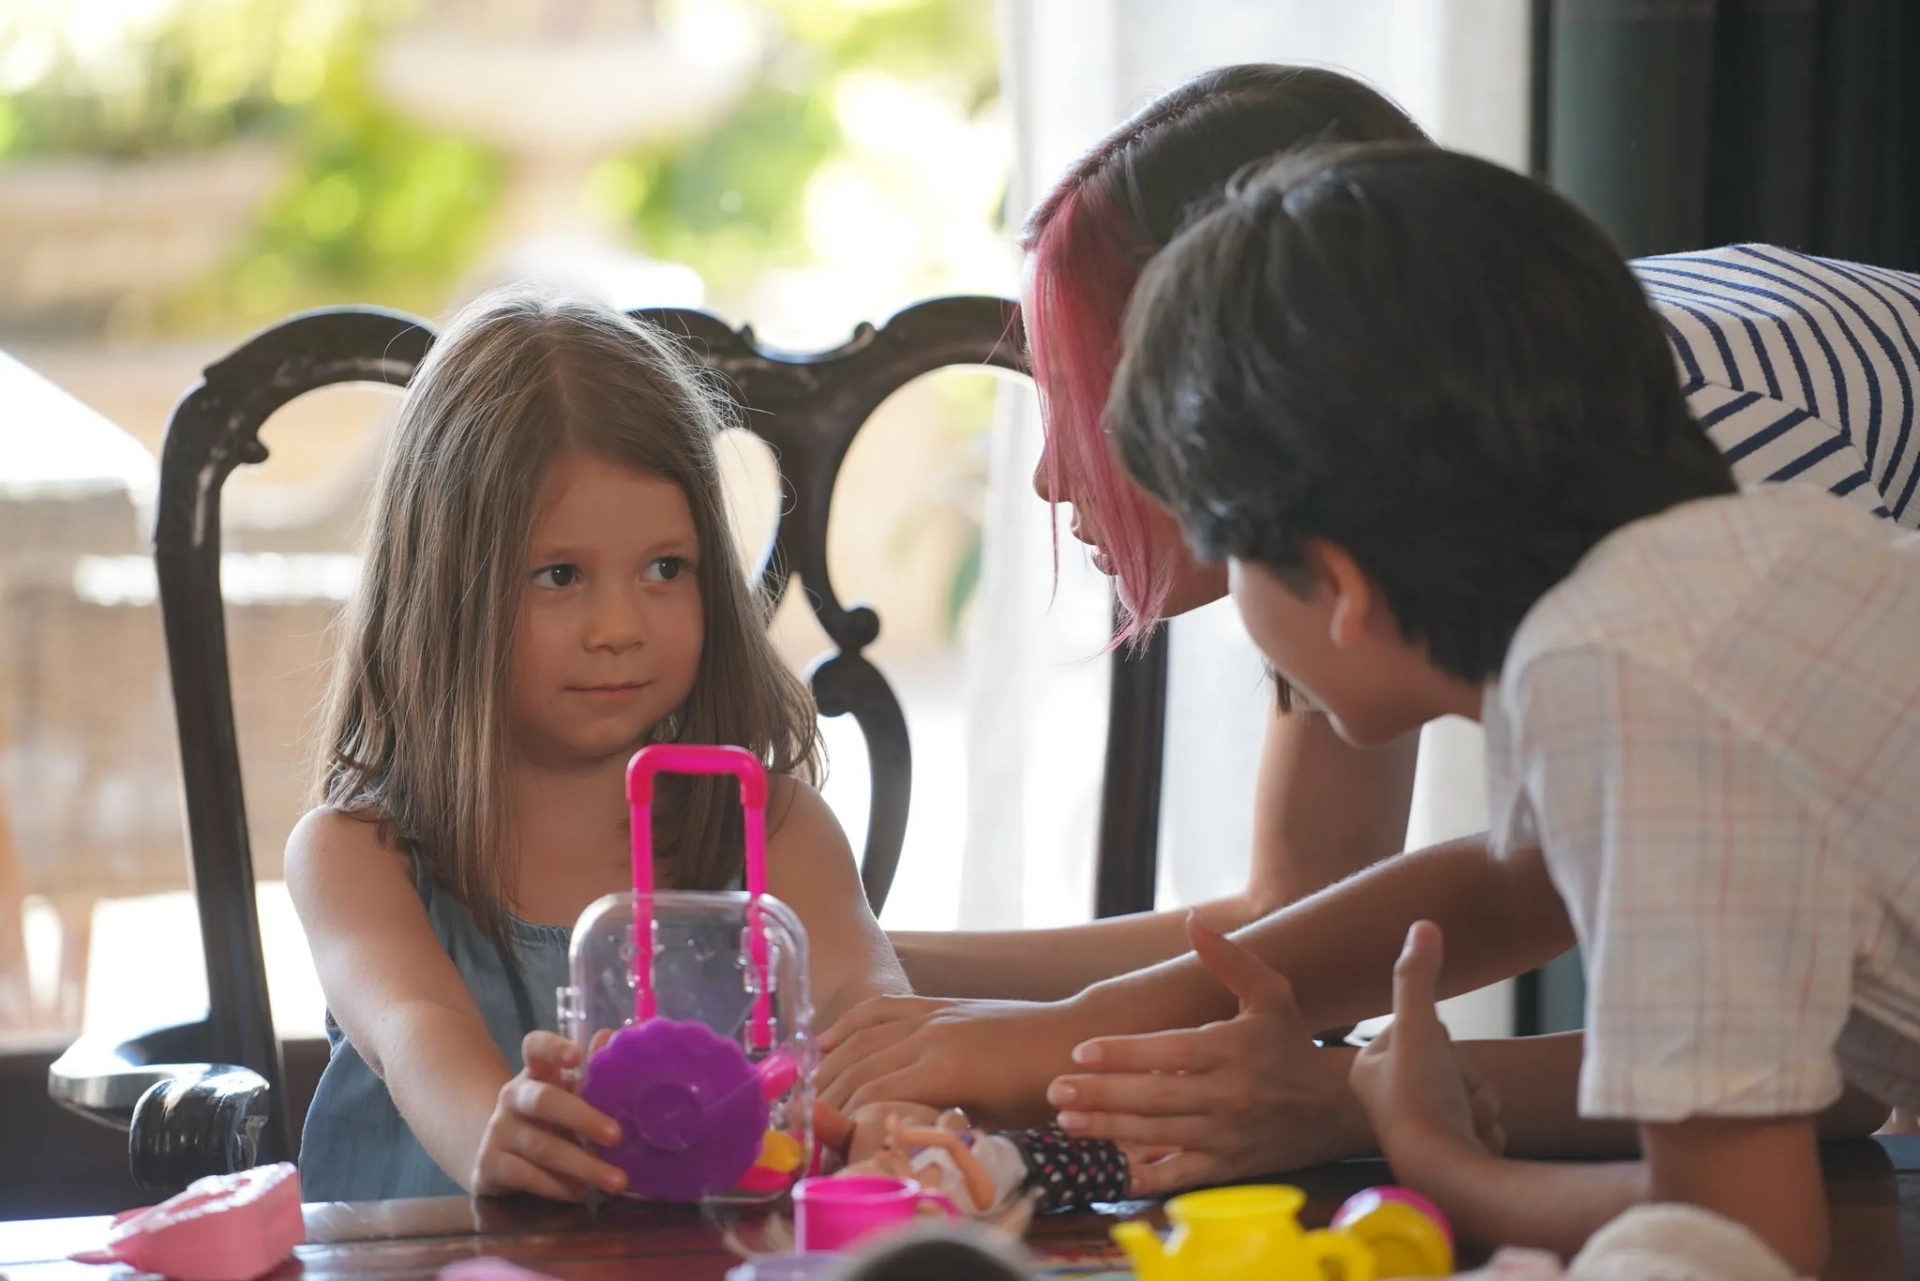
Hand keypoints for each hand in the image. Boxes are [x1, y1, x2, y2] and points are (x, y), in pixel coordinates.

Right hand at [470, 1031, 627, 1200]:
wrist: (494, 1157)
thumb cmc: (548, 1121)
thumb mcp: (567, 1097)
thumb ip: (590, 1071)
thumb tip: (610, 1037)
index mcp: (535, 1072)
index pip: (536, 1047)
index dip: (554, 1048)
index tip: (577, 1056)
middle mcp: (512, 1096)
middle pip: (544, 1100)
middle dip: (583, 1118)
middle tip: (617, 1135)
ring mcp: (497, 1131)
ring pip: (541, 1147)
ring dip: (582, 1165)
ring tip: (615, 1180)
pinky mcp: (488, 1166)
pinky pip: (526, 1176)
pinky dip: (557, 1187)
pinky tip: (580, 1193)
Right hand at [818, 995, 1076, 1124]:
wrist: (1070, 1037)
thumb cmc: (1039, 1089)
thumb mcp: (992, 1121)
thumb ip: (942, 1126)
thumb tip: (898, 1143)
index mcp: (943, 1069)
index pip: (872, 1097)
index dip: (843, 1124)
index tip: (824, 1148)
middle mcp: (928, 1036)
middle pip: (858, 1068)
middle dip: (826, 1100)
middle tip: (803, 1128)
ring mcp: (930, 1015)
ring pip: (862, 1038)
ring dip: (829, 1066)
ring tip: (806, 1094)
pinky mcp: (935, 1004)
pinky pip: (881, 1009)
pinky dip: (848, 1025)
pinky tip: (825, 1042)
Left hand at [1044, 913, 1364, 1194]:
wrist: (1333, 1106)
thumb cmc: (1290, 1042)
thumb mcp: (1270, 993)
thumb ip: (1228, 958)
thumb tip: (1192, 920)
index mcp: (1233, 1049)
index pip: (1169, 1052)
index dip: (1123, 1053)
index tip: (1082, 1051)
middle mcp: (1228, 1095)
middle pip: (1155, 1097)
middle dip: (1102, 1094)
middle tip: (1056, 1090)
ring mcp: (1227, 1136)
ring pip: (1158, 1136)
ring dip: (1108, 1130)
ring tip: (1066, 1121)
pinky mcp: (1228, 1168)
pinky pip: (1180, 1175)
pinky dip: (1145, 1177)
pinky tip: (1107, 1171)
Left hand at [1349, 921, 1504, 1181]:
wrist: (1450, 1181)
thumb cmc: (1423, 1105)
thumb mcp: (1419, 1030)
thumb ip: (1418, 978)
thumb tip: (1423, 925)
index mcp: (1370, 1069)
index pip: (1422, 1028)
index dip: (1440, 1039)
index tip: (1427, 1065)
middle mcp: (1390, 1099)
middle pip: (1453, 1059)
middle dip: (1467, 1075)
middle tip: (1449, 1096)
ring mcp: (1421, 1128)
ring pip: (1473, 1089)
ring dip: (1480, 1102)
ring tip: (1461, 1122)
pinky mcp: (1450, 1153)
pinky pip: (1485, 1122)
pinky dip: (1486, 1130)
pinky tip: (1472, 1144)